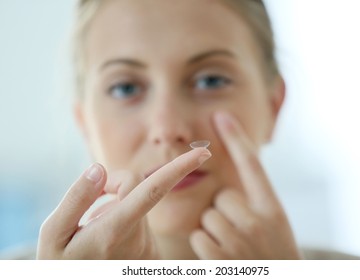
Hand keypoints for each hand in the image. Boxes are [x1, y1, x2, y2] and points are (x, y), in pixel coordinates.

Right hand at [37, 148, 210, 258]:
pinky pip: (136, 217)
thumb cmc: (61, 265)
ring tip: (92, 230)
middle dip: (112, 184)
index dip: (179, 168)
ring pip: (134, 202)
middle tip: (88, 205)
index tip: (203, 152)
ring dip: (112, 206)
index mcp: (116, 230)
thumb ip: (76, 200)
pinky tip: (104, 238)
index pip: (154, 190)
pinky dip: (119, 218)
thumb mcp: (54, 236)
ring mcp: (146, 244)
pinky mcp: (148, 248)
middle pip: (135, 186)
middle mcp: (139, 236)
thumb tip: (99, 168)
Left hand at [190, 112, 300, 258]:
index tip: (221, 115)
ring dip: (214, 231)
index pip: (252, 166)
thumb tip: (229, 182)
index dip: (236, 139)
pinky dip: (206, 247)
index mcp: (273, 210)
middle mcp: (259, 222)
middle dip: (225, 211)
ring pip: (208, 217)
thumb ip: (255, 202)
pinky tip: (223, 259)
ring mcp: (241, 243)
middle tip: (241, 231)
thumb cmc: (273, 255)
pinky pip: (200, 237)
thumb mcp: (274, 225)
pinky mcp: (222, 261)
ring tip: (234, 247)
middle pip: (222, 196)